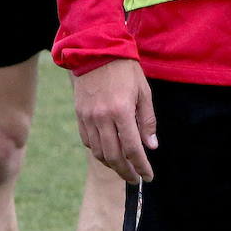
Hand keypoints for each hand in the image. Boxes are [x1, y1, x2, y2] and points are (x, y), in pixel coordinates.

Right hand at [73, 59, 157, 183]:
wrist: (96, 52)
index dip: (141, 166)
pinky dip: (99, 151)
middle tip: (135, 178)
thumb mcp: (143, 91)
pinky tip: (109, 151)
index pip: (132, 148)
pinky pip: (88, 142)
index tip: (148, 176)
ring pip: (99, 152)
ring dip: (112, 165)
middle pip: (113, 157)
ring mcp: (88, 118)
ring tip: (124, 167)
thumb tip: (151, 146)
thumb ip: (147, 120)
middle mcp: (102, 118)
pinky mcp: (79, 116)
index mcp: (121, 111)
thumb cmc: (125, 70)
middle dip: (126, 172)